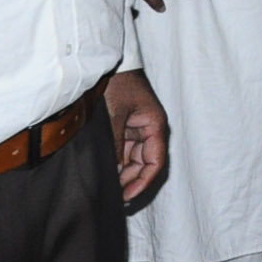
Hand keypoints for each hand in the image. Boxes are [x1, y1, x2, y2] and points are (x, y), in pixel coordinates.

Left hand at [105, 68, 167, 201]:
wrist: (108, 65)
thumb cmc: (118, 85)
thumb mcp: (115, 116)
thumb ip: (115, 145)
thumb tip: (113, 172)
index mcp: (155, 126)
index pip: (155, 161)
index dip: (144, 181)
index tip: (127, 196)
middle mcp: (149, 130)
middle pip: (145, 164)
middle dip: (131, 181)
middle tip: (113, 197)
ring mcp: (137, 130)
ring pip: (134, 160)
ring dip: (123, 174)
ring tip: (107, 188)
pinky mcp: (125, 128)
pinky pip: (123, 151)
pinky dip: (116, 163)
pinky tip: (106, 172)